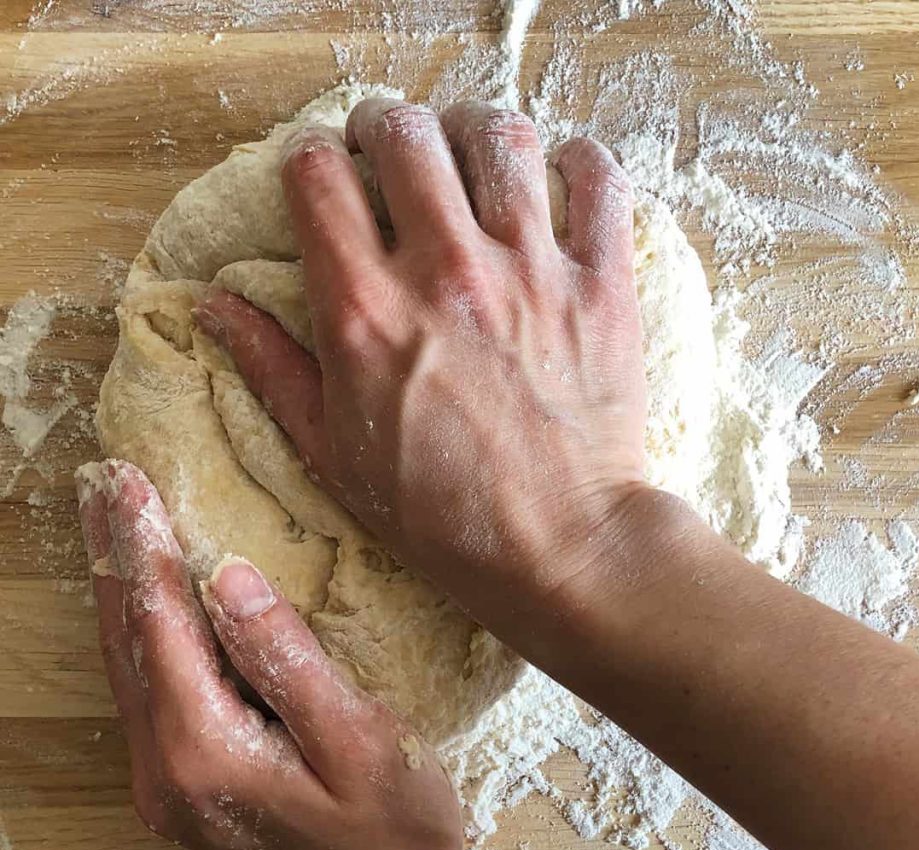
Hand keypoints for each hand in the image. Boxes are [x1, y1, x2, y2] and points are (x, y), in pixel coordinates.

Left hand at [77, 459, 511, 849]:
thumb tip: (230, 580)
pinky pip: (147, 692)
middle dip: (115, 558)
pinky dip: (141, 632)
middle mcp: (164, 771)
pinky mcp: (183, 785)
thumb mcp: (360, 743)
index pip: (160, 628)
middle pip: (126, 643)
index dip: (146, 550)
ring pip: (128, 667)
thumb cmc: (394, 830)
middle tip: (104, 484)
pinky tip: (147, 598)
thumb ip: (290, 664)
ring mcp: (166, 784)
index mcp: (205, 753)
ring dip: (120, 590)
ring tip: (114, 523)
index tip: (130, 481)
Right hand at [195, 99, 659, 636]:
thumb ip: (273, 370)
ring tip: (473, 161)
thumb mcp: (333, 455)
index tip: (327, 179)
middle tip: (394, 157)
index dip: (312, 161)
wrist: (559, 550)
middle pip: (404, 133)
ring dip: (476, 133)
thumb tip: (215, 307)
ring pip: (499, 138)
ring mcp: (531, 273)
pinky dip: (579, 163)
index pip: (317, 173)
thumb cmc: (441, 516)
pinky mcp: (602, 287)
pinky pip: (598, 180)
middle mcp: (445, 274)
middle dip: (386, 129)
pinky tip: (559, 182)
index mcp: (366, 311)